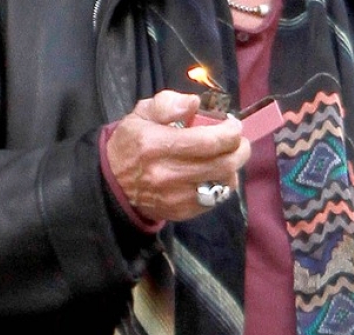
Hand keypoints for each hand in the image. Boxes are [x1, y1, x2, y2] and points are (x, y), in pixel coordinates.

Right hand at [106, 90, 250, 220]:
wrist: (113, 185)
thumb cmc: (132, 144)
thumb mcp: (142, 114)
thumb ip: (168, 103)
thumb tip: (194, 102)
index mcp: (156, 144)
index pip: (208, 141)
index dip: (230, 131)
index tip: (232, 124)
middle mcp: (167, 173)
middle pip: (223, 164)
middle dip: (240, 149)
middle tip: (238, 140)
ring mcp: (176, 196)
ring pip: (224, 183)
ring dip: (233, 167)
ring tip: (226, 156)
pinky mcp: (182, 212)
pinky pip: (216, 199)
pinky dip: (222, 184)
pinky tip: (214, 174)